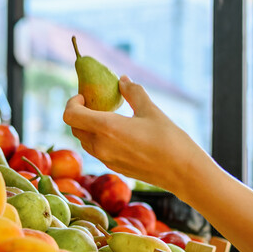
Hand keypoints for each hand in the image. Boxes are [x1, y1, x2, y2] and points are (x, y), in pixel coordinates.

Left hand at [62, 77, 206, 193]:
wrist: (182, 172)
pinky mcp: (114, 167)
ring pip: (84, 140)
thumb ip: (133, 92)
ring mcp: (106, 159)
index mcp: (106, 128)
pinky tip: (119, 132)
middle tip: (96, 102)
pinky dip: (99, 138)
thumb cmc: (169, 138)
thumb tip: (123, 80)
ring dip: (88, 127)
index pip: (70, 115)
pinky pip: (97, 150)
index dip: (72, 103)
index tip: (85, 96)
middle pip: (75, 128)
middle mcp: (101, 146)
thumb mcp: (150, 110)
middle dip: (80, 113)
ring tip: (108, 116)